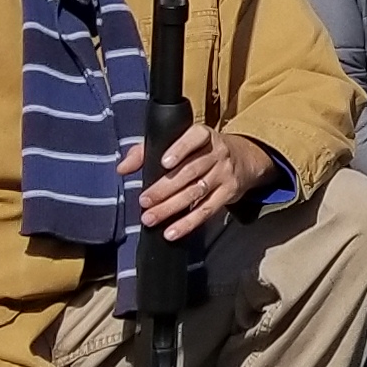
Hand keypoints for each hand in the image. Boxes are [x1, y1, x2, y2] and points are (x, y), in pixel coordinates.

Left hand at [123, 123, 267, 244]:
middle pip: (189, 172)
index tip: (164, 162)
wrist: (244, 159)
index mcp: (203, 135)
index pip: (194, 139)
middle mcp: (217, 153)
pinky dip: (189, 223)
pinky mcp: (229, 193)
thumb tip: (122, 168)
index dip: (180, 150)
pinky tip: (172, 231)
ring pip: (196, 192)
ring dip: (171, 208)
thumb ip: (146, 151)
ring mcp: (224, 173)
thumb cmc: (200, 150)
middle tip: (144, 202)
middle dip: (164, 188)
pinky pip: (207, 210)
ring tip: (150, 218)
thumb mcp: (177, 141)